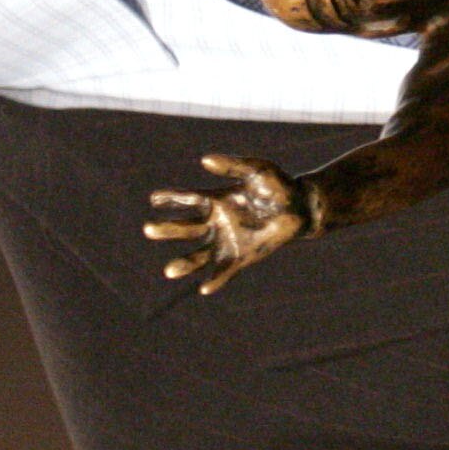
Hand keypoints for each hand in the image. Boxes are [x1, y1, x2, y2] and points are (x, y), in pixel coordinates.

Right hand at [146, 156, 312, 293]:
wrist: (301, 207)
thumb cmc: (278, 185)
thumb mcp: (257, 169)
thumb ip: (232, 166)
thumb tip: (204, 160)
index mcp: (216, 200)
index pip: (188, 200)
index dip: (170, 199)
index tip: (153, 199)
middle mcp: (217, 222)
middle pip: (187, 228)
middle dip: (168, 230)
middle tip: (148, 229)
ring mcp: (228, 241)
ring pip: (200, 255)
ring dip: (185, 264)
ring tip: (169, 271)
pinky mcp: (242, 256)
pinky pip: (225, 270)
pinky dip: (216, 279)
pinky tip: (206, 288)